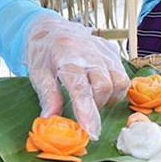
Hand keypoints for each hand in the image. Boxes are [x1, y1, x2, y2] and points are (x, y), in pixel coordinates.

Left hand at [26, 16, 129, 139]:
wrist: (52, 28)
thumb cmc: (43, 54)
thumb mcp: (37, 74)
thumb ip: (48, 97)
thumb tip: (51, 122)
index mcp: (66, 56)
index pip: (80, 88)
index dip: (87, 112)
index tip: (91, 133)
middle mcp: (89, 52)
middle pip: (104, 86)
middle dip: (96, 106)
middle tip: (81, 110)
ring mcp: (104, 50)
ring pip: (119, 82)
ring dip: (108, 98)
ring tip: (92, 99)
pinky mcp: (113, 51)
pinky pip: (123, 76)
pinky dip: (115, 89)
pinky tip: (99, 89)